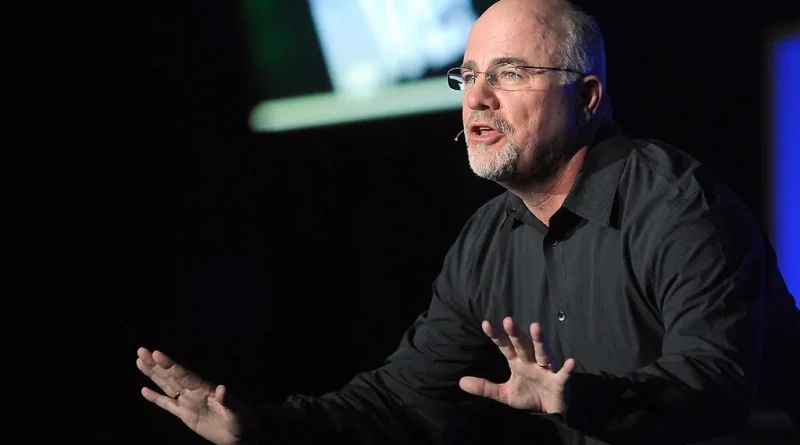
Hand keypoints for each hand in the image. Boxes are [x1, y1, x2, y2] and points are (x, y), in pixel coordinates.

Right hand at [136, 347, 250, 444]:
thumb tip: (221, 388)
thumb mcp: (237, 412)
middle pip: (171, 375)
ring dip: (153, 374)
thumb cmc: (242, 421)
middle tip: (141, 351)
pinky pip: (167, 405)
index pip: (183, 374)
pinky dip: (156, 398)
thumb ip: (228, 401)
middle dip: (156, 364)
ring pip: (166, 385)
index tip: (156, 353)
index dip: (169, 364)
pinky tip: (144, 390)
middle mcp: (193, 392)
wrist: (241, 435)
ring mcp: (188, 402)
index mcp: (204, 388)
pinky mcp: (185, 415)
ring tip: (140, 361)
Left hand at [459, 317, 575, 412]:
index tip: (485, 323)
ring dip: (540, 340)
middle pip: (522, 345)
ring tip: (535, 327)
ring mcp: (546, 369)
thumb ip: (485, 387)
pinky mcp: (559, 381)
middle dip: (516, 333)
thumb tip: (460, 382)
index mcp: (518, 362)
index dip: (496, 335)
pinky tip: (571, 361)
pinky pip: (563, 374)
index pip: (504, 346)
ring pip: (542, 353)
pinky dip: (567, 368)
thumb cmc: (529, 396)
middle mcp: (531, 361)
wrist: (549, 412)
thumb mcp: (504, 393)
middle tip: (508, 320)